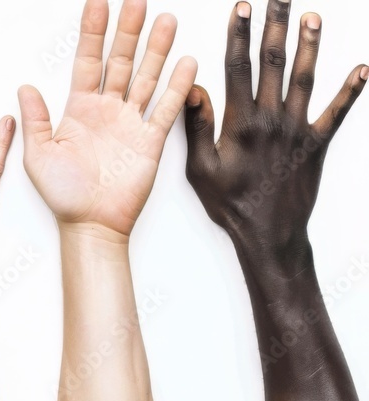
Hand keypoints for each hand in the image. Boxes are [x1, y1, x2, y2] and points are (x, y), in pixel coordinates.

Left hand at [19, 0, 196, 238]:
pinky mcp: (151, 141)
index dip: (93, 32)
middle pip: (120, 60)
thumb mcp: (38, 155)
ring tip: (166, 20)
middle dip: (128, 31)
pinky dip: (177, 87)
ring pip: (145, 77)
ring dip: (156, 49)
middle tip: (136, 0)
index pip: (87, 60)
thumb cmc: (62, 195)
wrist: (90, 226)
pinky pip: (165, 109)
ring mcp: (131, 122)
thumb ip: (35, 120)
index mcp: (78, 108)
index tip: (98, 2)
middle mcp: (107, 109)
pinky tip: (186, 62)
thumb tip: (24, 87)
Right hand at [184, 1, 366, 253]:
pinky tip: (363, 69)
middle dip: (275, 27)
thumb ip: (196, 126)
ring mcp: (298, 130)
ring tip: (312, 17)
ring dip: (311, 45)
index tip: (241, 8)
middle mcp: (272, 120)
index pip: (238, 68)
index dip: (239, 35)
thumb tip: (193, 87)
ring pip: (306, 78)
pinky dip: (351, 90)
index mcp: (240, 123)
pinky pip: (338, 112)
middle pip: (274, 63)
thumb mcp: (200, 169)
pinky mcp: (317, 144)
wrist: (268, 233)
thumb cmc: (231, 203)